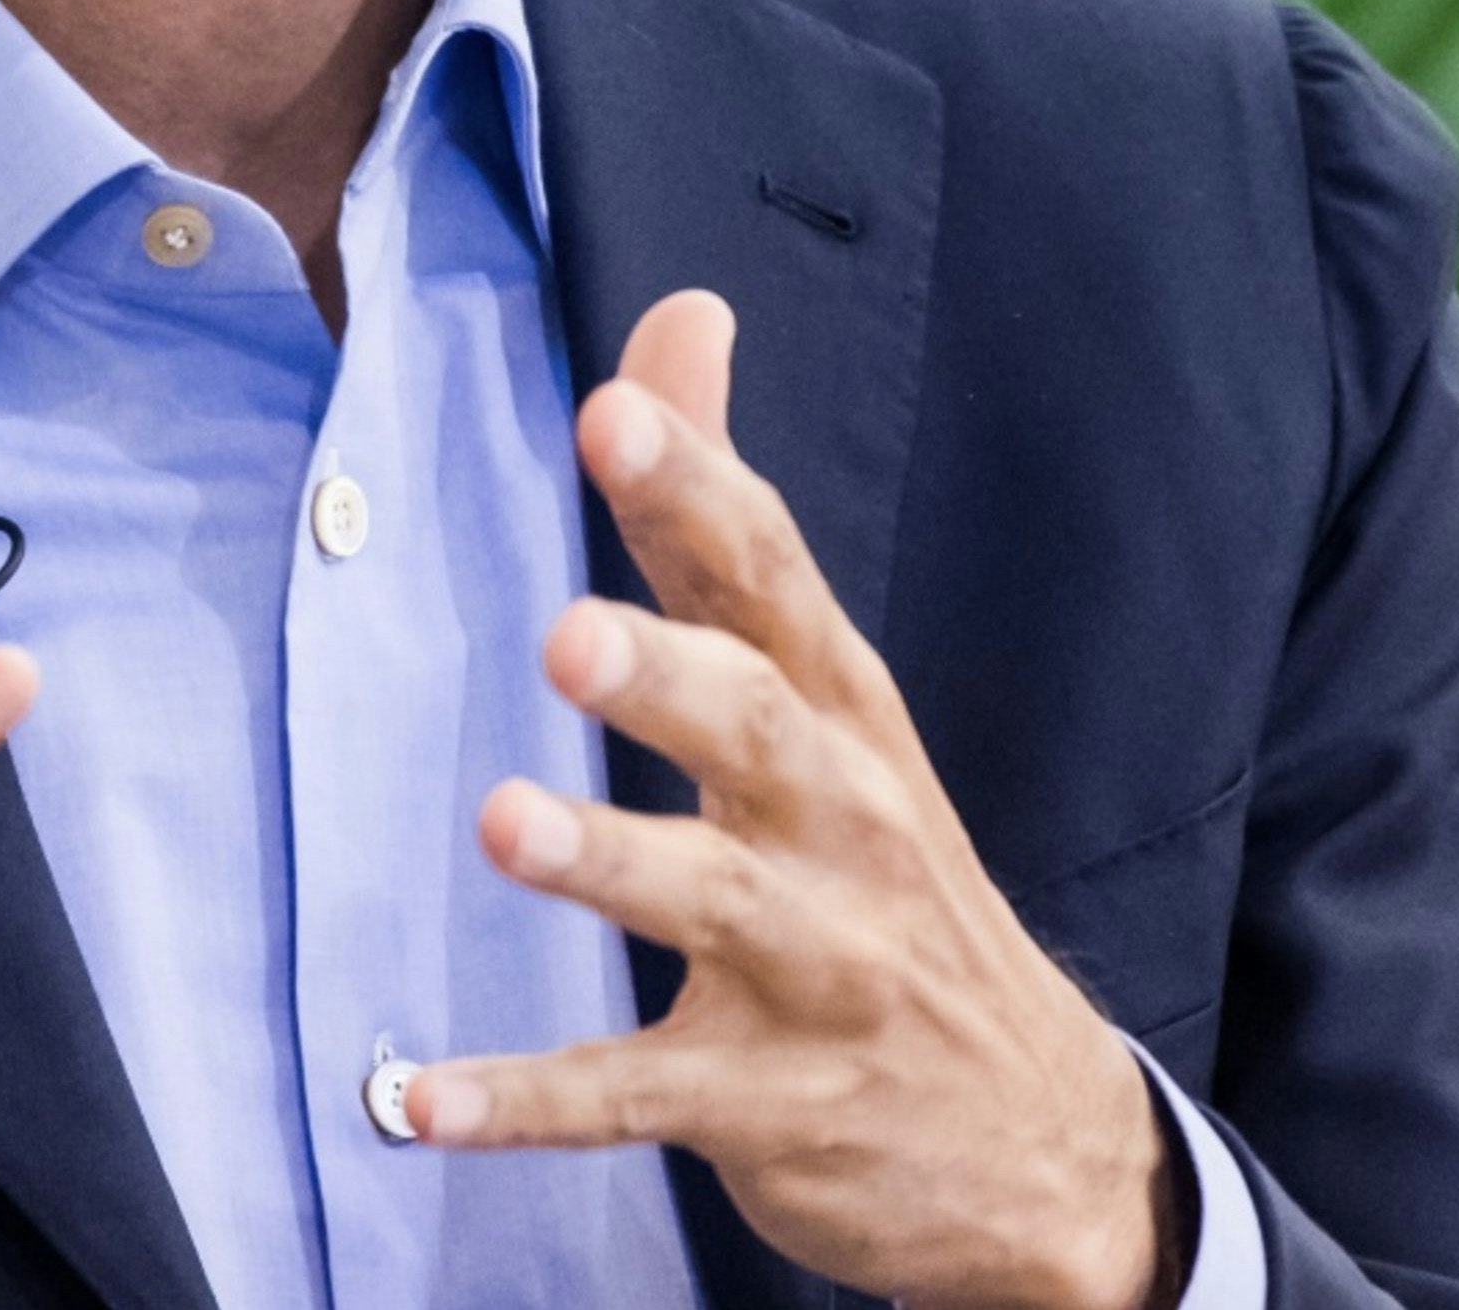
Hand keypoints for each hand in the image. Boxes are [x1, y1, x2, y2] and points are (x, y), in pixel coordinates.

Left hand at [410, 292, 1182, 1309]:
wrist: (1038, 1138)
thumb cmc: (890, 877)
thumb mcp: (831, 693)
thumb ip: (726, 520)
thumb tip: (680, 319)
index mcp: (844, 714)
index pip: (773, 581)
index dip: (696, 492)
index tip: (614, 413)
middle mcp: (841, 825)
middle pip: (760, 731)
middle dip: (670, 680)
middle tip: (569, 638)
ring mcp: (815, 969)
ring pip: (713, 905)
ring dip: (608, 862)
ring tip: (504, 823)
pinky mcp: (767, 1101)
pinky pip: (635, 1097)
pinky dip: (530, 1101)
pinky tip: (420, 1104)